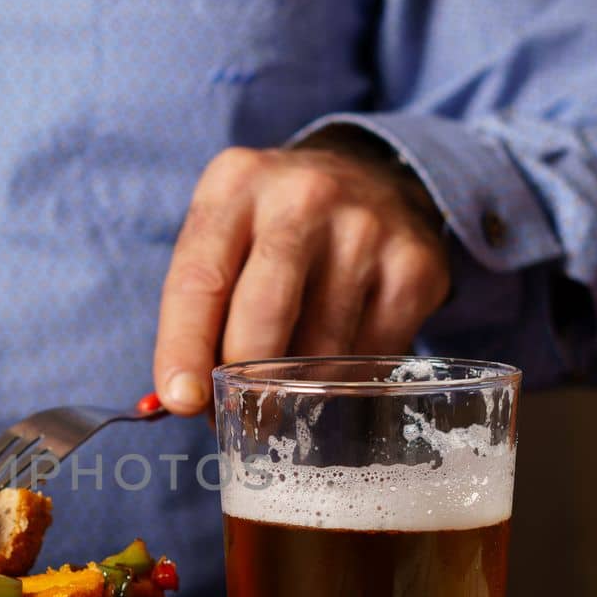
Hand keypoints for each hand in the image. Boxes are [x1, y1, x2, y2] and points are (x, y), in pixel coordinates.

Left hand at [152, 135, 449, 413]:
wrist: (372, 178)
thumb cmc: (275, 226)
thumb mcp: (226, 237)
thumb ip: (198, 309)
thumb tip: (186, 400)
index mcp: (236, 184)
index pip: (200, 278)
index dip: (184, 346)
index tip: (181, 400)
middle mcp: (303, 196)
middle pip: (265, 309)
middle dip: (246, 378)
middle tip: (240, 418)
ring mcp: (366, 227)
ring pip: (321, 344)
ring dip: (296, 387)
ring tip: (284, 394)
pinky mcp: (415, 265)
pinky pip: (372, 352)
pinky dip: (346, 378)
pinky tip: (334, 368)